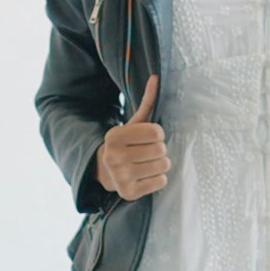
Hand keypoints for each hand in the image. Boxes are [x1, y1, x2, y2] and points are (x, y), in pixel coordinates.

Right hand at [97, 75, 168, 198]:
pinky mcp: (128, 193)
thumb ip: (147, 102)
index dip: (158, 134)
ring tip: (148, 163)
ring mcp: (120, 177)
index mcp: (114, 136)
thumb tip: (156, 77)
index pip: (156, 132)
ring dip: (160, 164)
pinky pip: (161, 182)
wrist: (105, 170)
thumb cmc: (126, 143)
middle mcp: (114, 157)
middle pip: (161, 150)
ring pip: (164, 166)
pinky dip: (158, 179)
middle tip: (148, 151)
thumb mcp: (133, 122)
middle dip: (160, 149)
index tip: (149, 137)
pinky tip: (146, 175)